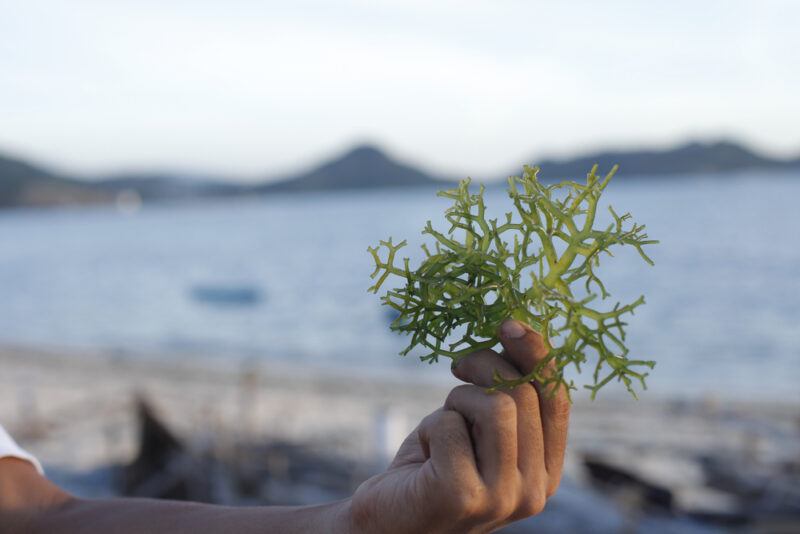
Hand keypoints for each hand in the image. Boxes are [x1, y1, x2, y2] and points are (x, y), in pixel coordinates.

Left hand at [345, 319, 570, 532]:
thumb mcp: (480, 430)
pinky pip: (451, 426)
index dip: (537, 354)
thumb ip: (508, 398)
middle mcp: (534, 491)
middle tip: (458, 364)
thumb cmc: (435, 465)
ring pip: (497, 406)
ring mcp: (502, 498)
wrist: (388, 519)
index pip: (558, 400)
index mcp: (546, 471)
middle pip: (525, 395)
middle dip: (485, 364)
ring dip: (459, 399)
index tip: (508, 322)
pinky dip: (432, 425)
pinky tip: (426, 454)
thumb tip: (515, 330)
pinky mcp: (462, 497)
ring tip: (444, 419)